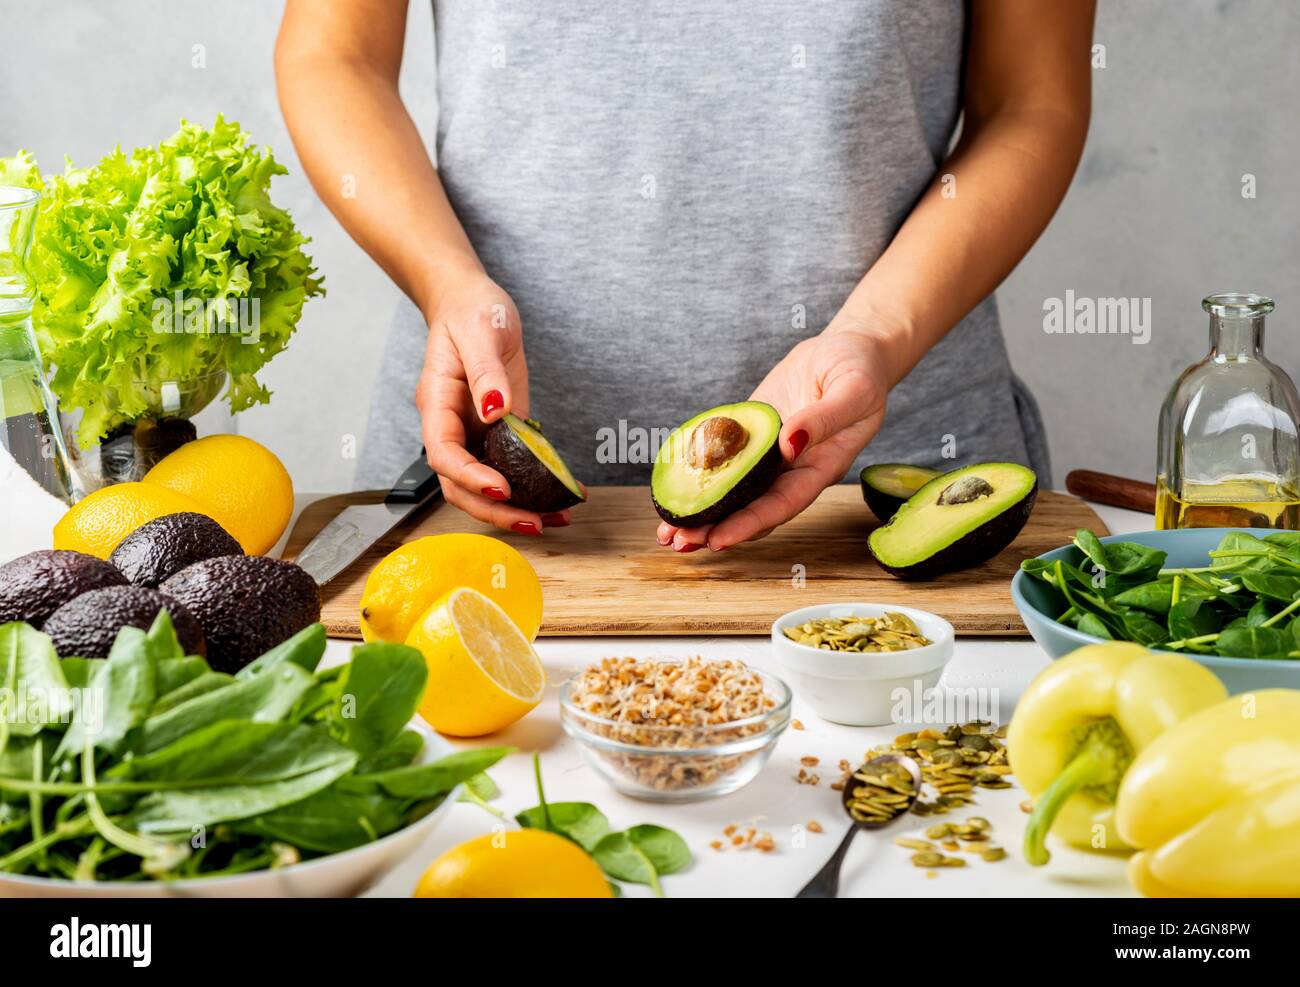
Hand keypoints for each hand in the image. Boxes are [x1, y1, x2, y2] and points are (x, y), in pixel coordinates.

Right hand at [417, 273, 570, 533]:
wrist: (472, 302)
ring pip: (485, 484)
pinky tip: (563, 495)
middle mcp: (453, 426)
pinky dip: (535, 485)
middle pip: (461, 485)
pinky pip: (512, 467)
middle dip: (494, 509)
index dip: (470, 477)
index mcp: (437, 404)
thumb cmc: (470, 311)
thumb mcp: (481, 331)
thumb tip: (495, 410)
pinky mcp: (499, 431)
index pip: (444, 454)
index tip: (502, 488)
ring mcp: (475, 433)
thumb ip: (485, 372)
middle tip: (534, 522)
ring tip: (555, 520)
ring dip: (516, 508)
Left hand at [656, 322, 889, 551]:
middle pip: (750, 509)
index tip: (718, 541)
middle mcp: (790, 469)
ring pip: (733, 492)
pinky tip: (671, 486)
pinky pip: (722, 459)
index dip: (749, 525)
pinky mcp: (750, 434)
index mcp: (819, 467)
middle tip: (677, 542)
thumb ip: (825, 419)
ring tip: (666, 531)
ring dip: (701, 511)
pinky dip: (698, 474)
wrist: (848, 350)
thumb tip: (789, 444)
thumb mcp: (854, 391)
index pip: (781, 505)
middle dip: (714, 528)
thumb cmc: (861, 371)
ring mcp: (768, 454)